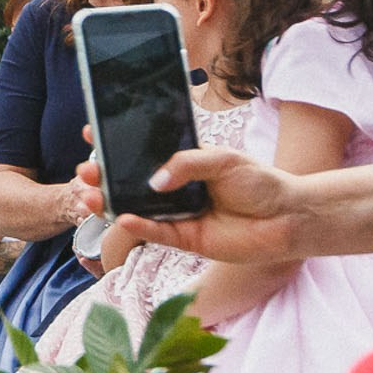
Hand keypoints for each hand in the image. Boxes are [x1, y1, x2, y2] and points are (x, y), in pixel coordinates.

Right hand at [73, 150, 304, 264]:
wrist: (288, 218)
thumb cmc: (261, 183)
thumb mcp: (223, 160)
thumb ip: (187, 164)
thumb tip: (154, 181)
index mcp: (184, 163)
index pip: (143, 152)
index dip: (117, 144)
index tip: (92, 133)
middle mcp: (176, 189)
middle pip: (130, 182)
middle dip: (103, 176)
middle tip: (84, 170)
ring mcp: (178, 214)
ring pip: (136, 208)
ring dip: (110, 202)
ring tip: (90, 196)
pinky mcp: (185, 239)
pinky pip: (155, 233)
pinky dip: (138, 227)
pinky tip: (123, 217)